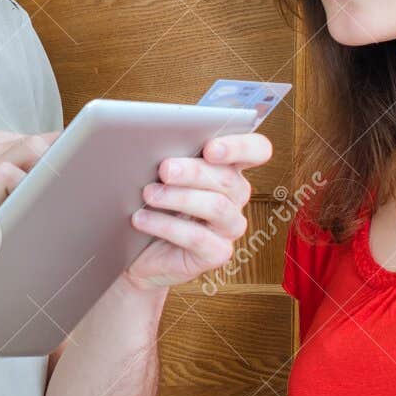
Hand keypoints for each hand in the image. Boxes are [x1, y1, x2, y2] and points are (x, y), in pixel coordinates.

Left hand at [122, 132, 272, 291]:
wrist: (139, 249)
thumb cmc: (153, 203)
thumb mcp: (163, 175)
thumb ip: (173, 157)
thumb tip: (156, 141)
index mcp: (230, 168)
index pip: (257, 150)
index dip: (240, 147)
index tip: (210, 148)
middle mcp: (236, 197)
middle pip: (228, 178)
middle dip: (194, 172)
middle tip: (164, 169)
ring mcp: (230, 227)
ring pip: (217, 207)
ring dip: (179, 198)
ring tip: (149, 194)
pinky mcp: (218, 253)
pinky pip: (198, 238)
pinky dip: (166, 226)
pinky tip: (142, 219)